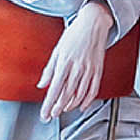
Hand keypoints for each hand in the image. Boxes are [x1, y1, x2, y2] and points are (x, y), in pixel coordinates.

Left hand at [39, 0, 111, 121]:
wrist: (93, 23)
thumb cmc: (74, 35)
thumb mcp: (57, 50)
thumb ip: (49, 69)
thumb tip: (41, 84)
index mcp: (64, 62)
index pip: (54, 88)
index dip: (49, 103)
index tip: (45, 113)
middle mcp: (77, 67)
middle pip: (66, 94)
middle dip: (57, 108)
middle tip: (51, 115)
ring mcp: (89, 69)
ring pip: (79, 94)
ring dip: (70, 105)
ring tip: (62, 110)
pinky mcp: (98, 70)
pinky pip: (93, 90)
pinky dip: (87, 101)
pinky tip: (80, 106)